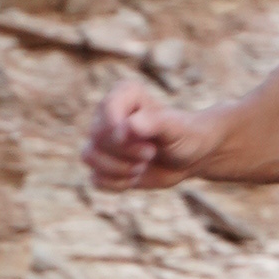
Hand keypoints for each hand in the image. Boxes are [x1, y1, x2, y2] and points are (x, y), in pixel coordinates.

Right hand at [82, 80, 213, 190]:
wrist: (190, 157)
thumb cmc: (185, 135)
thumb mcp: (176, 128)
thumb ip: (154, 122)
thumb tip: (127, 127)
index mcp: (124, 94)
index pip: (107, 109)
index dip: (119, 130)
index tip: (147, 143)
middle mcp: (108, 114)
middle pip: (96, 136)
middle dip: (126, 152)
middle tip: (151, 153)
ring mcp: (103, 140)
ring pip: (88, 156)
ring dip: (118, 168)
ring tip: (142, 166)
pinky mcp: (103, 164)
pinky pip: (95, 178)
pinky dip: (116, 183)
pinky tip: (135, 177)